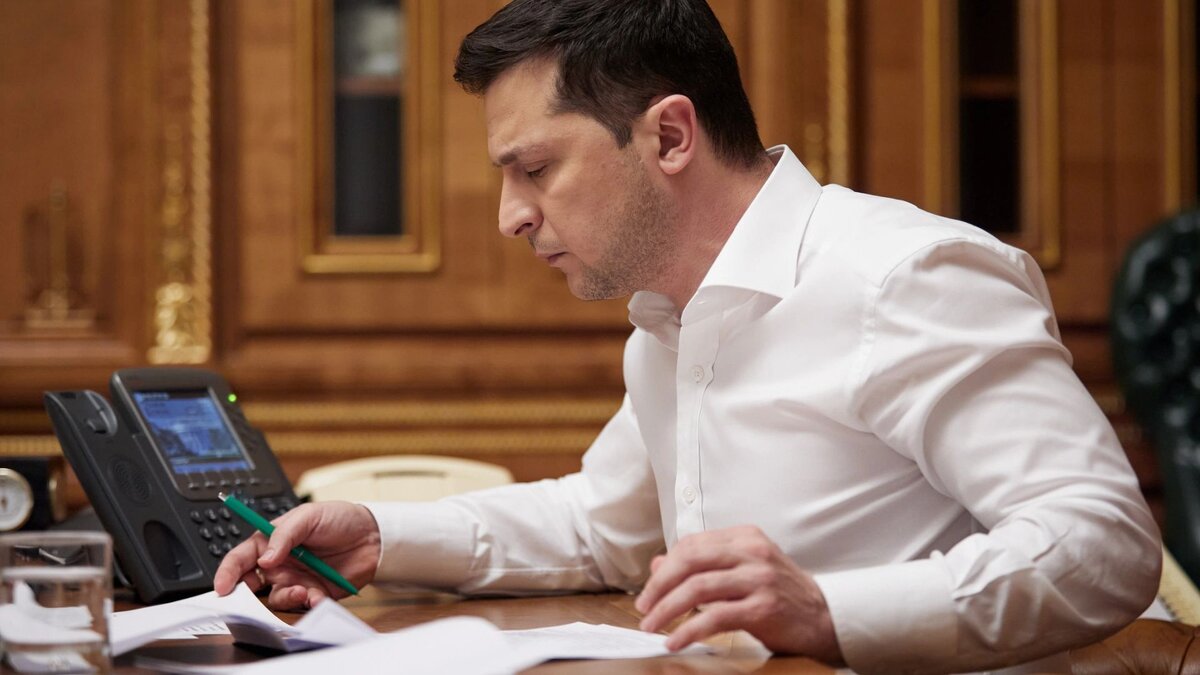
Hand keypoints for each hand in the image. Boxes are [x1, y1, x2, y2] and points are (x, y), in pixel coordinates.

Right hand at [213, 501, 381, 609]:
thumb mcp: (308, 516)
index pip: (241, 558)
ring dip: (286, 598)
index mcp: (271, 542)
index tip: (222, 586)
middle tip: (250, 599)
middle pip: (251, 585)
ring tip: (302, 591)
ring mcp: (296, 581)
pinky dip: (309, 604)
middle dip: (247, 595)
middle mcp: (280, 565)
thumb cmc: (338, 519)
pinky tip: (318, 596)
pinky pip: (304, 606)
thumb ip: (284, 535)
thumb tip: (264, 558)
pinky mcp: (314, 594)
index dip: (228, 572)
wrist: (372, 534)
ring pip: (276, 599)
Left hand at [635, 525, 842, 664]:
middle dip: (659, 586)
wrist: (825, 617)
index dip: (665, 567)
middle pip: (690, 561)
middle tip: (643, 607)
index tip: (649, 589)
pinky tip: (676, 641)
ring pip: (698, 588)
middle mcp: (752, 552)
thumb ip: (703, 565)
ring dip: (667, 609)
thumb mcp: (741, 571)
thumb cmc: (779, 594)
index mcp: (745, 537)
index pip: (692, 544)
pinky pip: (715, 617)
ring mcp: (759, 579)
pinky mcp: (763, 608)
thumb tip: (659, 563)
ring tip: (652, 626)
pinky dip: (689, 630)